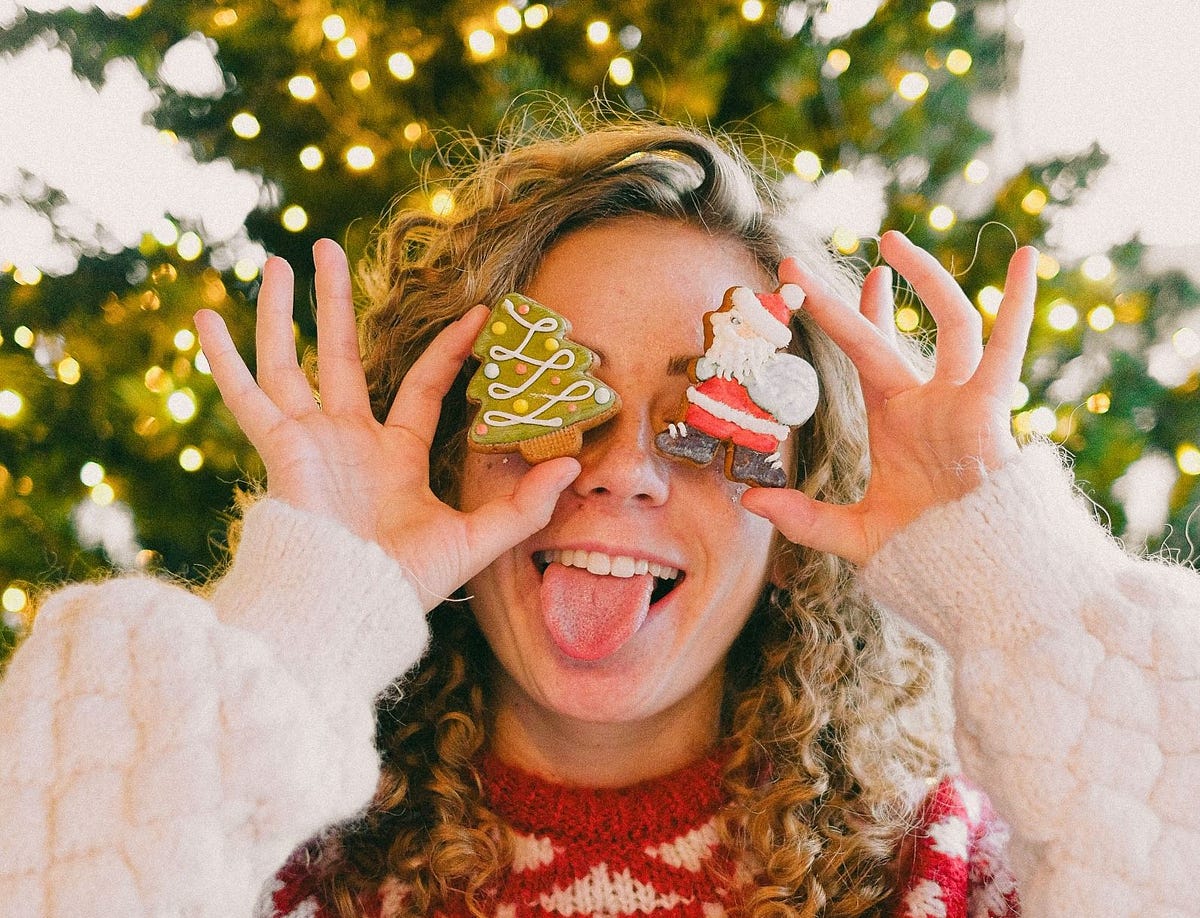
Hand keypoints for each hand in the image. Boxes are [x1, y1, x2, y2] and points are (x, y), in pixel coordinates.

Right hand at [194, 239, 579, 609]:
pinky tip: (205, 316)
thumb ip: (522, 506)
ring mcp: (310, 439)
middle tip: (327, 248)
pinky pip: (246, 395)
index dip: (449, 349)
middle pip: (339, 353)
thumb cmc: (406, 583)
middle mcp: (348, 439)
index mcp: (394, 455)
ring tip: (277, 259)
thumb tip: (573, 468)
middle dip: (335, 302)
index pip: (421, 384)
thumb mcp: (475, 541)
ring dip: (280, 311)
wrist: (350, 609)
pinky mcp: (280, 447)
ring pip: (290, 360)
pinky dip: (223, 358)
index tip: (479, 312)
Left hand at [743, 231, 1037, 565]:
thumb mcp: (854, 534)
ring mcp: (961, 398)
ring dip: (926, 278)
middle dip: (857, 293)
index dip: (839, 314)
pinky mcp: (991, 408)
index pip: (862, 351)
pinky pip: (1008, 348)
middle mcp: (927, 399)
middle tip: (812, 256)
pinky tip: (1028, 260)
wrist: (977, 575)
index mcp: (895, 417)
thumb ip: (803, 518)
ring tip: (891, 239)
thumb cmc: (926, 554)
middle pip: (888, 331)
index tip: (803, 284)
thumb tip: (749, 502)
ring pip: (951, 321)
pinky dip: (1021, 304)